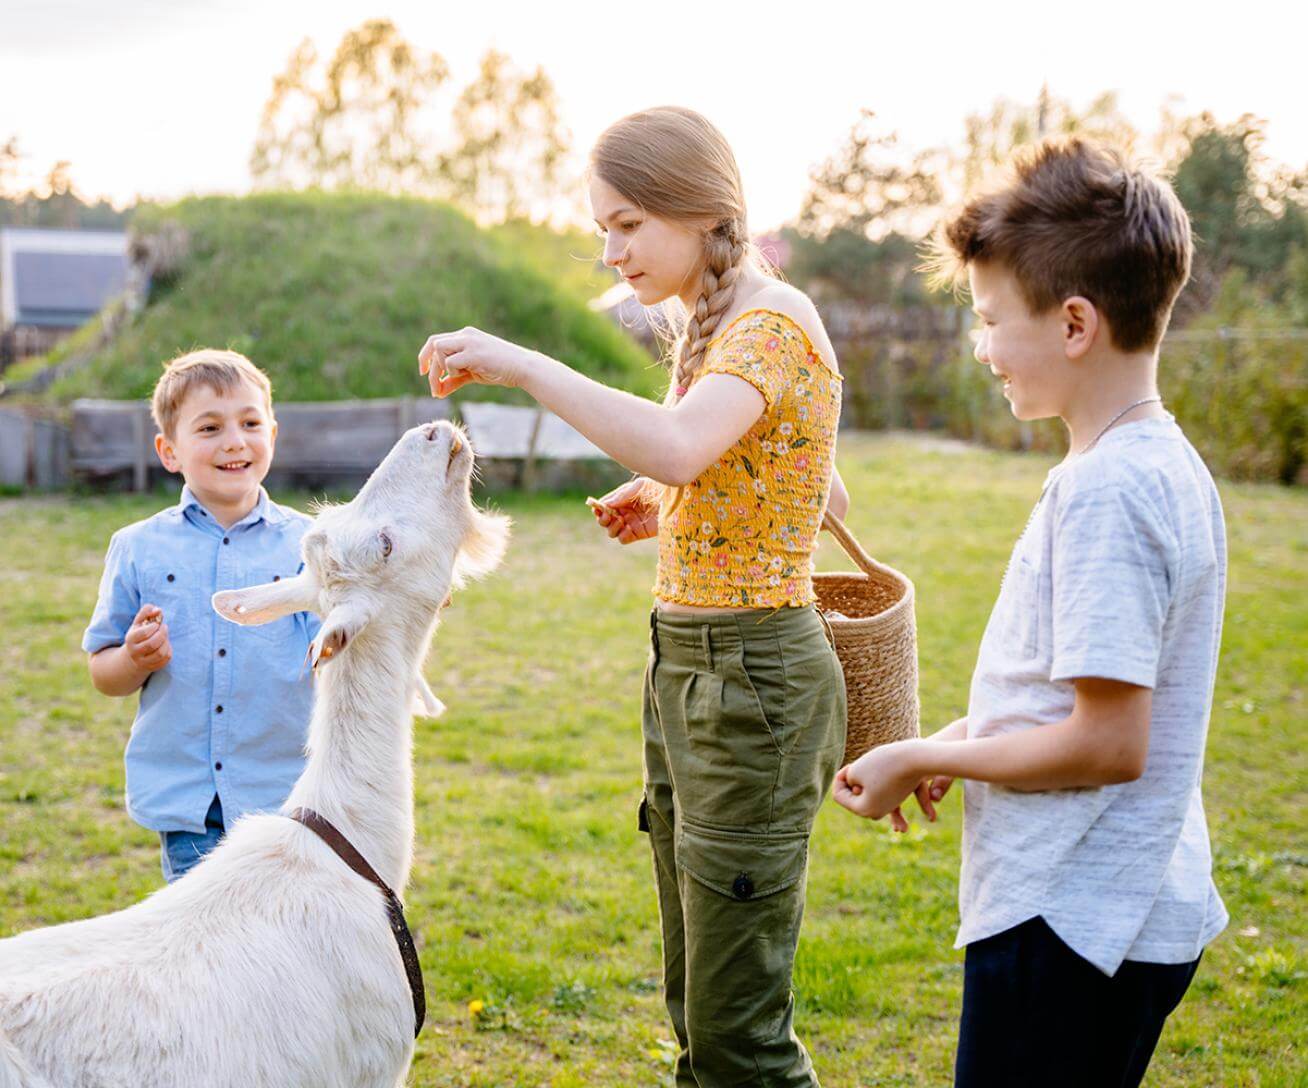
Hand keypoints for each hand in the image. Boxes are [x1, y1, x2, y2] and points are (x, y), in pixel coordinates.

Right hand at [124, 604, 171, 672]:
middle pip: (152, 644)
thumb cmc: (139, 634)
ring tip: (165, 636)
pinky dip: (169, 650)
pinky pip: (165, 659)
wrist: (133, 655)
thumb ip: (146, 611)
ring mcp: (143, 661)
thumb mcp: (138, 622)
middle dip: (162, 634)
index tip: (157, 623)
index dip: (153, 627)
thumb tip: (158, 610)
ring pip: (160, 653)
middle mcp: (135, 651)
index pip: (142, 633)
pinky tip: (166, 645)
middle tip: (165, 627)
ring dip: (166, 642)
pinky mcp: (153, 667)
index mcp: (130, 639)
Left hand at [418, 327, 535, 397]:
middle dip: (426, 363)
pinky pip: (450, 361)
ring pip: (439, 349)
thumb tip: (438, 391)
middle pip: (434, 344)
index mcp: (466, 336)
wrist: (523, 368)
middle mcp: (465, 335)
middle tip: (431, 385)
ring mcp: (470, 342)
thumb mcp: (473, 374)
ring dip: (438, 370)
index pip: (437, 341)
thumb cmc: (500, 370)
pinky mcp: (474, 353)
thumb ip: (454, 379)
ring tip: (447, 384)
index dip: (426, 356)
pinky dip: (451, 373)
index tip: (424, 372)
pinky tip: (462, 378)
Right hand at [587, 477, 657, 543]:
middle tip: (606, 516)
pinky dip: (621, 536)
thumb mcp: (638, 487)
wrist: (675, 499)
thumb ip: (621, 495)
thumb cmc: (657, 488)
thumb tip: (605, 504)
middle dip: (602, 519)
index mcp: (621, 499)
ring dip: (611, 528)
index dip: (598, 508)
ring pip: (612, 531)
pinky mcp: (639, 533)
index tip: (597, 508)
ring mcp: (631, 523)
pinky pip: (623, 539)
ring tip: (620, 521)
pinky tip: (627, 528)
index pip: (604, 506)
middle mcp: (624, 512)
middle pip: (604, 521)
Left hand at [833, 739, 932, 829]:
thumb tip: (854, 788)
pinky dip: (871, 782)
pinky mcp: (895, 796)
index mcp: (864, 810)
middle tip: (863, 765)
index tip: (853, 765)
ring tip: (871, 767)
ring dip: (863, 778)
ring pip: (864, 791)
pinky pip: (876, 788)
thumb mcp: (855, 770)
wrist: (916, 759)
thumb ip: (848, 781)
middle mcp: (876, 813)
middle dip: (852, 779)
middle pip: (852, 795)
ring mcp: (886, 806)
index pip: (838, 795)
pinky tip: (874, 792)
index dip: (840, 776)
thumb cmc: (884, 763)